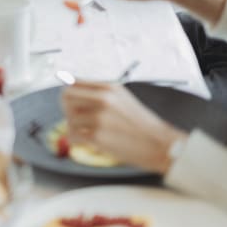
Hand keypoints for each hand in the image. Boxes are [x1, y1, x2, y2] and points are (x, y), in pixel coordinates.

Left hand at [61, 82, 182, 173]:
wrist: (160, 144)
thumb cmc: (141, 124)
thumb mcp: (122, 98)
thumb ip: (98, 92)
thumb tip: (70, 89)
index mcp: (108, 87)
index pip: (73, 82)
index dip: (70, 94)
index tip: (73, 104)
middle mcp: (102, 99)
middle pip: (65, 97)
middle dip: (67, 109)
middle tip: (77, 119)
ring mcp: (99, 117)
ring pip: (68, 119)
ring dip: (74, 128)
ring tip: (89, 133)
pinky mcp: (97, 136)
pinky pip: (73, 136)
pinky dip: (77, 140)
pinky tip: (89, 142)